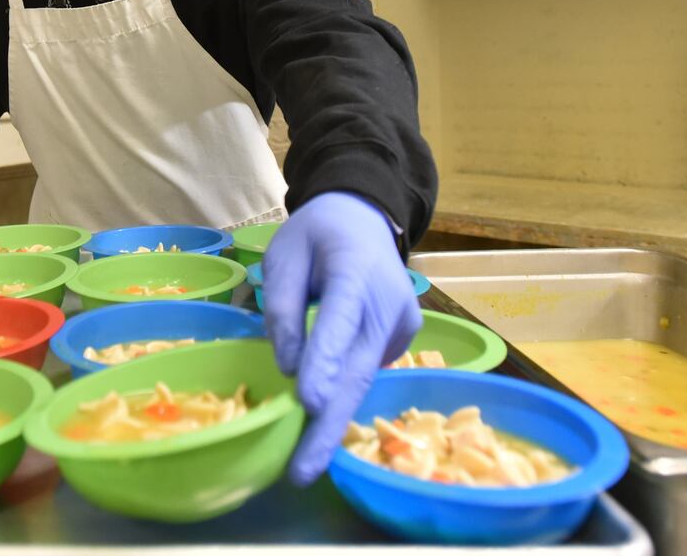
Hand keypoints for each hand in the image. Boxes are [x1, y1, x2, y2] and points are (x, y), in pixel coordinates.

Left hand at [262, 191, 421, 485]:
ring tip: (305, 463)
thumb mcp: (284, 255)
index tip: (308, 402)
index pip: (341, 320)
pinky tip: (320, 425)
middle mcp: (389, 302)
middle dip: (329, 423)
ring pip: (364, 378)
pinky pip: (368, 370)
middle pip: (358, 369)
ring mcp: (403, 324)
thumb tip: (287, 367)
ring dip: (334, 419)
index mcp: (356, 271)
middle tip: (303, 470)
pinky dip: (344, 395)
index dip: (325, 362)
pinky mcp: (403, 338)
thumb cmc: (317, 234)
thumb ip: (283, 307)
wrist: (364, 216)